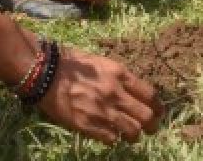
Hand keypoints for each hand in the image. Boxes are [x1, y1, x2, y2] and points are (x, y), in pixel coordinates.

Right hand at [38, 48, 161, 143]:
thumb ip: (118, 77)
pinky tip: (110, 135)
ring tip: (131, 136)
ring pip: (133, 131)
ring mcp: (102, 111)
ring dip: (134, 135)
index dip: (157, 106)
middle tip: (150, 128)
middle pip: (146, 115)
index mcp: (119, 74)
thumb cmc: (71, 63)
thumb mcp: (100, 63)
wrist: (45, 73)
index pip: (149, 94)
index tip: (158, 111)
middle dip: (152, 125)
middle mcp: (115, 93)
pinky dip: (113, 139)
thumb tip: (132, 90)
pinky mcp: (88, 125)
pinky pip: (111, 139)